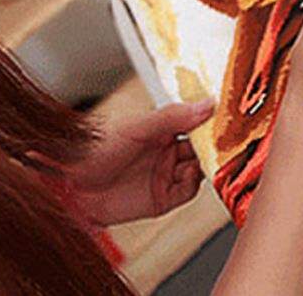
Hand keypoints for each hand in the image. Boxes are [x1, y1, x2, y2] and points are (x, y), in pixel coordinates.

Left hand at [64, 98, 215, 226]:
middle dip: (214, 143)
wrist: (72, 186)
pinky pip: (188, 190)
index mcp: (161, 127)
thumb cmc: (96, 150)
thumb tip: (206, 104)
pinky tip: (190, 174)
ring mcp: (165, 173)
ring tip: (212, 156)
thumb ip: (173, 117)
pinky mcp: (163, 198)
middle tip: (230, 138)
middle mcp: (166, 150)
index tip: (230, 113)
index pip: (194, 120)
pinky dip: (194, 183)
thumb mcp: (137, 127)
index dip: (211, 118)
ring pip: (199, 168)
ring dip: (207, 163)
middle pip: (201, 146)